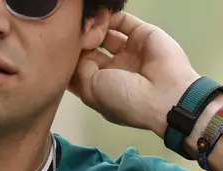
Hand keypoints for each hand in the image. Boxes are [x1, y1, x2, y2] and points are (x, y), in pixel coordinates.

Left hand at [68, 12, 200, 135]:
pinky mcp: (141, 35)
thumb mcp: (91, 91)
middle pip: (90, 50)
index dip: (68, 59)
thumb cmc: (125, 100)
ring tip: (87, 25)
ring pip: (105, 34)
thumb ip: (78, 69)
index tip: (58, 49)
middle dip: (80, 41)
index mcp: (101, 88)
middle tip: (71, 33)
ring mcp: (128, 52)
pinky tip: (101, 18)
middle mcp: (113, 70)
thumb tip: (76, 52)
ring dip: (94, 28)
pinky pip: (122, 21)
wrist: (165, 95)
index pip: (79, 70)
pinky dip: (110, 17)